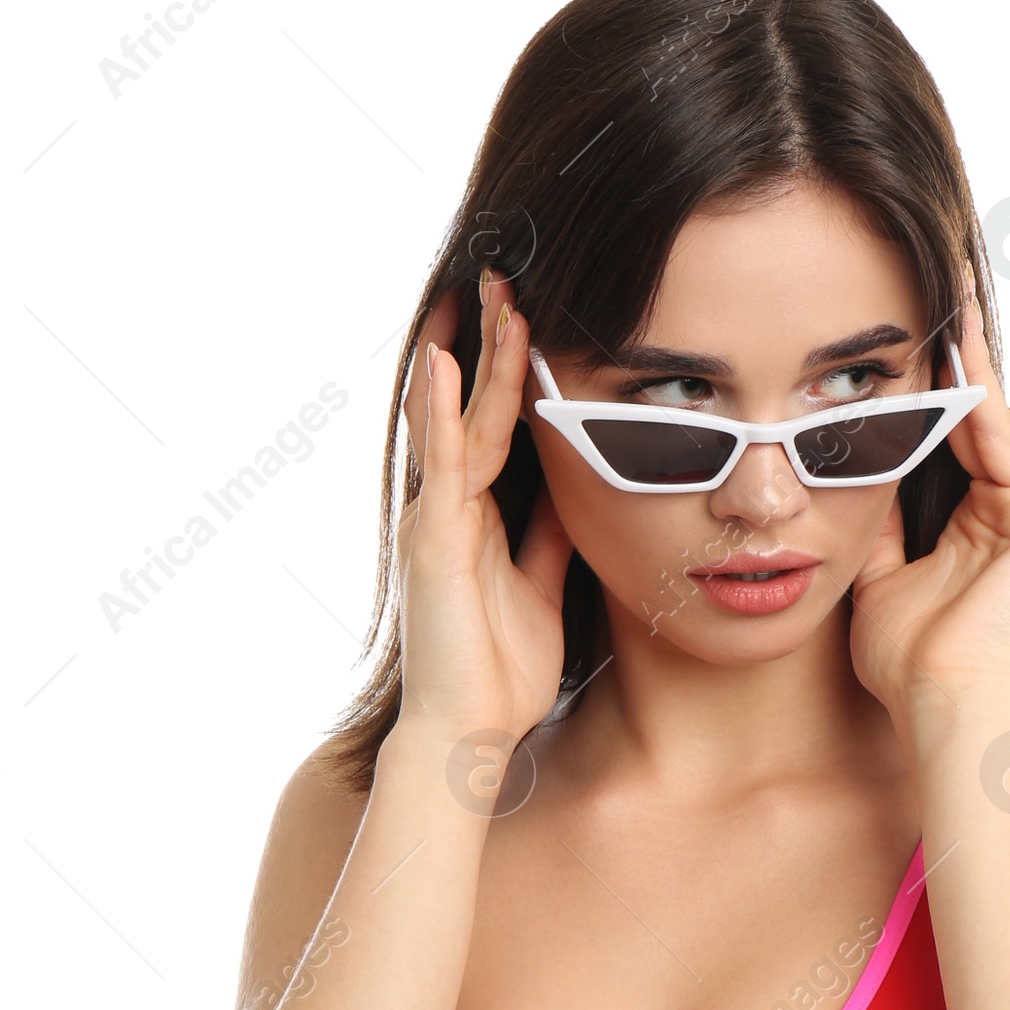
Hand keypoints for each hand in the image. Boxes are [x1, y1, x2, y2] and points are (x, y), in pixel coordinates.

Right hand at [395, 271, 571, 745]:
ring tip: (490, 291)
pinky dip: (438, 409)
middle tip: (508, 275)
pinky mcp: (432, 539)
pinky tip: (442, 360)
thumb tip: (577, 487)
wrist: (469, 733)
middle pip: (471, 406)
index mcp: (474, 516)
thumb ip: (550, 535)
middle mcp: (447, 506)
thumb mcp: (540, 585)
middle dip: (489, 341)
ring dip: (474, 354)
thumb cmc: (500, 673)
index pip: (493, 426)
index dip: (507, 371)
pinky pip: (439, 462)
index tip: (525, 313)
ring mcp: (436, 518)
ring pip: (457, 418)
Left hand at [849, 294, 1009, 746]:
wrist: (939, 695)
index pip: (963, 439)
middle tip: (1003, 306)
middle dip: (1007, 361)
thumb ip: (882, 521)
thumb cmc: (909, 657)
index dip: (952, 390)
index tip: (941, 338)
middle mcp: (1009, 515)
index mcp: (970, 524)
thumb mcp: (878, 575)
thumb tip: (867, 471)